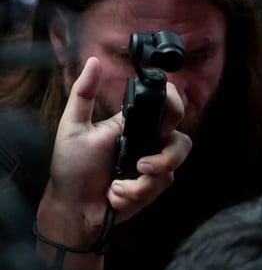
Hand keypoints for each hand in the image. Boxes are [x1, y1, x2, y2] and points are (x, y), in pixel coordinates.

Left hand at [44, 56, 190, 236]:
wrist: (76, 208)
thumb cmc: (71, 168)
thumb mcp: (73, 126)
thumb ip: (83, 94)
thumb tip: (93, 61)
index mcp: (132, 124)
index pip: (165, 106)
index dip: (174, 109)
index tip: (162, 125)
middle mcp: (148, 142)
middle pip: (181, 140)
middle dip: (166, 157)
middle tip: (142, 166)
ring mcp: (154, 166)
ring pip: (173, 167)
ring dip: (144, 182)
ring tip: (118, 187)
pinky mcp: (154, 188)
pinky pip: (160, 186)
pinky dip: (135, 193)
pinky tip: (116, 195)